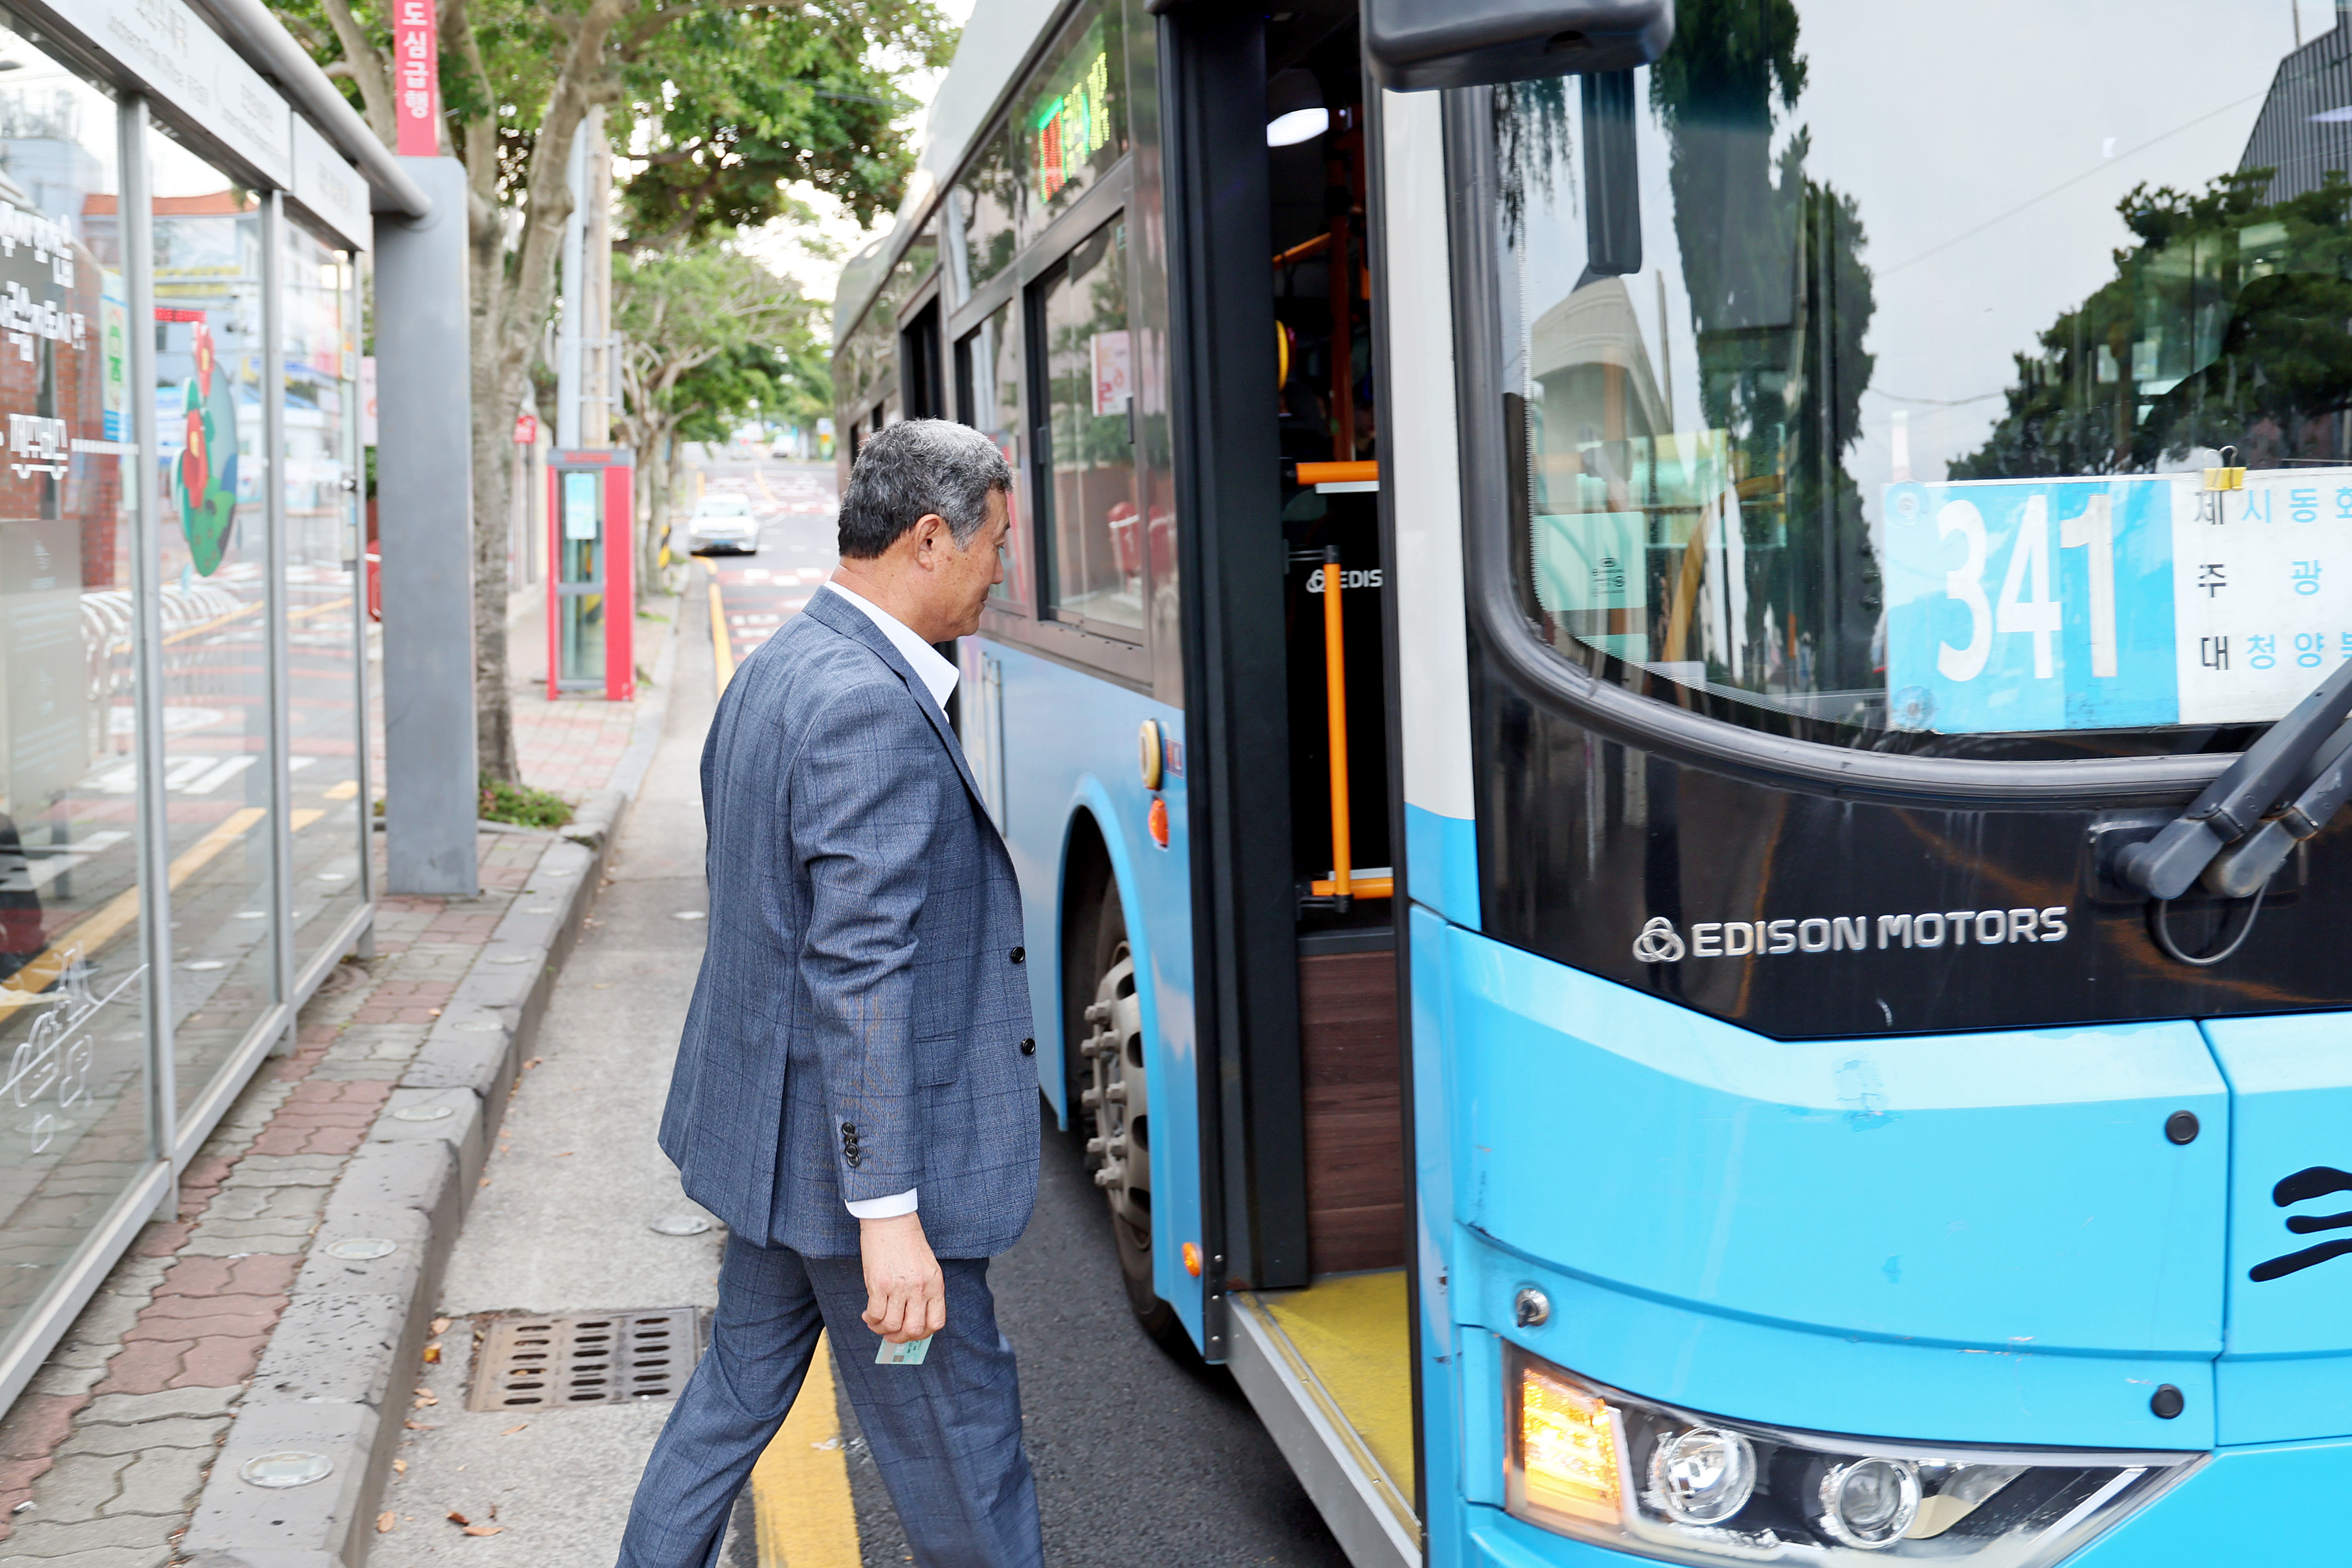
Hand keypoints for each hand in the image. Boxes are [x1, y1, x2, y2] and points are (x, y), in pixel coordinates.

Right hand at [859, 1212, 944, 1343]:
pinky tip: (867, 1314)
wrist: (891, 1219)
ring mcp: (899, 1287)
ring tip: (876, 1322)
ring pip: (892, 1326)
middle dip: (900, 1338)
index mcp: (935, 1284)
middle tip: (891, 1333)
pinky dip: (870, 1320)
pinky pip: (875, 1314)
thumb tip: (913, 1317)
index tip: (912, 1332)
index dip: (923, 1334)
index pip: (936, 1322)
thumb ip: (924, 1291)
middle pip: (914, 1330)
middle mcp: (919, 1288)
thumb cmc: (908, 1241)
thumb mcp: (926, 1267)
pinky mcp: (879, 1284)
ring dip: (882, 1330)